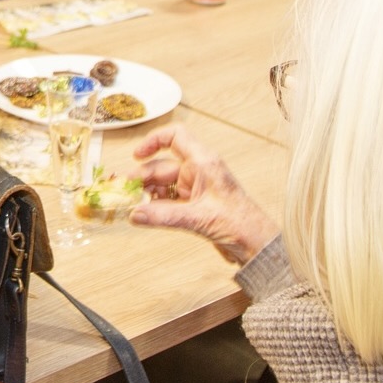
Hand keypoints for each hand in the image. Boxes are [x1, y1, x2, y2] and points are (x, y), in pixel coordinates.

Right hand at [129, 124, 277, 264]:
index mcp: (204, 163)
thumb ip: (164, 216)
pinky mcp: (195, 205)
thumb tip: (135, 213)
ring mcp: (196, 188)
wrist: (257, 245)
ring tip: (131, 203)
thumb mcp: (198, 218)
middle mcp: (199, 172)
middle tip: (125, 190)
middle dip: (143, 177)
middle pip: (163, 166)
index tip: (137, 155)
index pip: (176, 137)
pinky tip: (145, 213)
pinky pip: (169, 200)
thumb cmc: (241, 223)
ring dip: (148, 193)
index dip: (154, 141)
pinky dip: (156, 205)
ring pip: (164, 184)